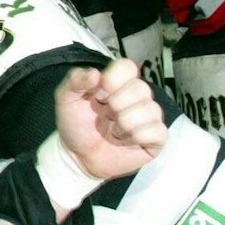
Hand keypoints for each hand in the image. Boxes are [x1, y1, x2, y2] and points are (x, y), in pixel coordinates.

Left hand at [54, 57, 167, 182]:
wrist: (78, 157)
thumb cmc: (75, 125)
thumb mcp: (66, 99)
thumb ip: (75, 80)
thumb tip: (95, 73)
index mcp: (117, 83)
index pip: (128, 67)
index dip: (114, 79)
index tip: (99, 93)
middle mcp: (136, 96)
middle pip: (141, 88)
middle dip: (117, 104)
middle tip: (106, 116)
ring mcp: (148, 117)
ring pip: (151, 109)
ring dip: (125, 123)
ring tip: (113, 131)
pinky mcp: (156, 138)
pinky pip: (158, 131)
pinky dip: (138, 137)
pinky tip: (126, 141)